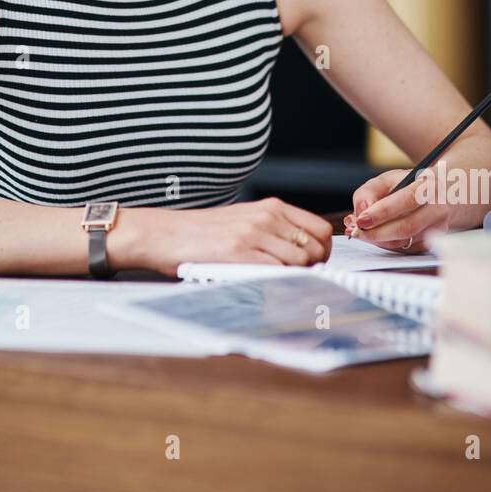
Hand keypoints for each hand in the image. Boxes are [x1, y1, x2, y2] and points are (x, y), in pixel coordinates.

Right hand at [121, 199, 332, 278]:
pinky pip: (276, 270)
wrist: (166, 234)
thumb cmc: (203, 232)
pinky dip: (279, 280)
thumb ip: (273, 231)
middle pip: (316, 247)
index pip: (320, 229)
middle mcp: (266, 217)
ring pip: (300, 260)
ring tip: (281, 283)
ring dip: (297, 276)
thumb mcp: (244, 220)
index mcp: (270, 207)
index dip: (325, 251)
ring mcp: (253, 234)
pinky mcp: (238, 253)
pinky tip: (268, 284)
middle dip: (316, 267)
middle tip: (301, 279)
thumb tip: (304, 254)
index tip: (316, 265)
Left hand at [343, 169, 449, 253]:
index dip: (382, 213)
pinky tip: (373, 236)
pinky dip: (385, 244)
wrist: (439, 195)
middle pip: (406, 227)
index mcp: (427, 186)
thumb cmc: (409, 186)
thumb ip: (369, 192)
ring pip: (404, 241)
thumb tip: (361, 212)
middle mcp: (437, 208)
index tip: (361, 220)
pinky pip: (404, 249)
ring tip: (359, 232)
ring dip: (378, 240)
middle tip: (355, 232)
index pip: (406, 200)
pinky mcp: (431, 243)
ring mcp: (437, 228)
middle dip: (376, 233)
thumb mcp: (388, 179)